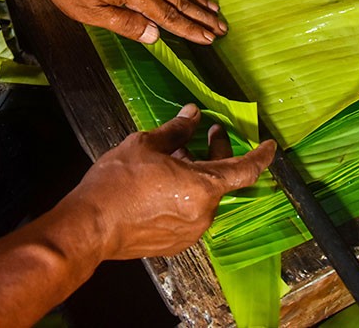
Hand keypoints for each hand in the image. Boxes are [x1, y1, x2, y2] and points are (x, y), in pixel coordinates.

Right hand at [67, 104, 275, 258]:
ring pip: (204, 196)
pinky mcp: (175, 243)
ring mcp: (190, 232)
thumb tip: (192, 115)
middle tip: (207, 133)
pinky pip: (190, 213)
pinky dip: (185, 194)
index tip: (269, 145)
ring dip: (196, 174)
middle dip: (216, 153)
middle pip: (221, 180)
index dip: (261, 155)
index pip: (245, 170)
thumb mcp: (146, 145)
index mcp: (202, 187)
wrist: (90, 226)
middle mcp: (203, 213)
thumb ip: (176, 130)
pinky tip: (163, 182)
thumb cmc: (116, 184)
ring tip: (173, 156)